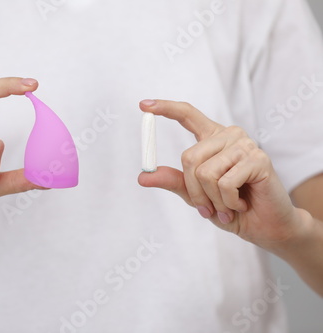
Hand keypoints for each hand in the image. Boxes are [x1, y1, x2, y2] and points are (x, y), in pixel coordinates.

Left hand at [138, 100, 306, 250]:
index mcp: (212, 138)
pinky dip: (227, 203)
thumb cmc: (229, 207)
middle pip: (189, 157)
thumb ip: (173, 181)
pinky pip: (225, 183)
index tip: (143, 104)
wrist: (263, 226)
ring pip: (206, 173)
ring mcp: (245, 144)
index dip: (166, 108)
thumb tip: (143, 176)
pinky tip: (240, 204)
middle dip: (194, 191)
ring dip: (212, 200)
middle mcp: (229, 135)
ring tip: (227, 206)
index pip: (187, 114)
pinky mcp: (259, 159)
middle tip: (209, 208)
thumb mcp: (195, 195)